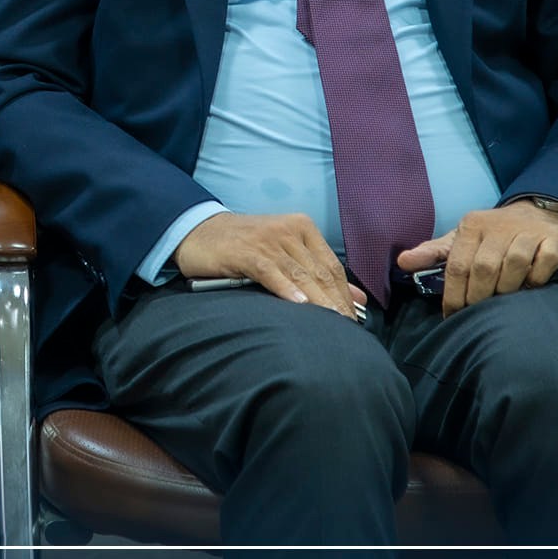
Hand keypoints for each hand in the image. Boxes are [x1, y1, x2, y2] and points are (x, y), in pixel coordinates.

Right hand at [172, 212, 364, 318]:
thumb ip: (320, 272)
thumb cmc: (244, 246)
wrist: (199, 232)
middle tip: (347, 331)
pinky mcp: (245, 251)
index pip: (331, 265)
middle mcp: (288, 230)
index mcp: (302, 227)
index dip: (344, 295)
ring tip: (331, 325)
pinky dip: (286, 289)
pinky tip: (299, 306)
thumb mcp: (284, 253)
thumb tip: (358, 298)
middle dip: (335, 303)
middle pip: (319, 271)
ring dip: (317, 301)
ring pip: (300, 273)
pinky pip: (271, 272)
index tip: (353, 322)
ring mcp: (267, 239)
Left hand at [396, 202, 557, 317]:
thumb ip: (433, 253)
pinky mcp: (555, 238)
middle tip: (479, 313)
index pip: (456, 266)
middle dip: (479, 296)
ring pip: (513, 264)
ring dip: (508, 288)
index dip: (454, 296)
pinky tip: (531, 285)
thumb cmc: (494, 235)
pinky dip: (537, 277)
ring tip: (504, 301)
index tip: (453, 316)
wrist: (540, 214)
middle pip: (483, 268)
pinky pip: (544, 261)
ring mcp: (528, 231)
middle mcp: (499, 226)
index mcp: (472, 226)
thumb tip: (402, 262)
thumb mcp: (462, 240)